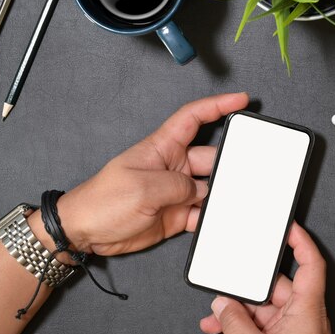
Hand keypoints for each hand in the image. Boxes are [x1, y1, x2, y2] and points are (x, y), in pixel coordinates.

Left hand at [28, 93, 248, 257]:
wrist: (85, 233)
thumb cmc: (103, 201)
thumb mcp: (142, 188)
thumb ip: (178, 186)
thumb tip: (204, 192)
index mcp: (162, 148)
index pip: (193, 118)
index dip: (217, 106)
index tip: (241, 100)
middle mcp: (173, 167)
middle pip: (211, 157)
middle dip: (230, 161)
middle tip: (249, 169)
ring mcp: (176, 191)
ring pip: (211, 188)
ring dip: (223, 194)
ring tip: (239, 200)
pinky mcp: (177, 214)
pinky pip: (202, 214)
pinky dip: (213, 219)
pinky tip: (222, 222)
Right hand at [199, 223, 333, 333]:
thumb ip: (234, 322)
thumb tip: (222, 304)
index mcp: (307, 310)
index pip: (311, 264)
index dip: (301, 241)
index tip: (287, 226)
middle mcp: (305, 318)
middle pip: (274, 290)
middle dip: (243, 294)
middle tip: (222, 296)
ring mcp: (297, 333)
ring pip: (265, 313)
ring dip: (239, 319)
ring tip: (215, 327)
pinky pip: (266, 330)